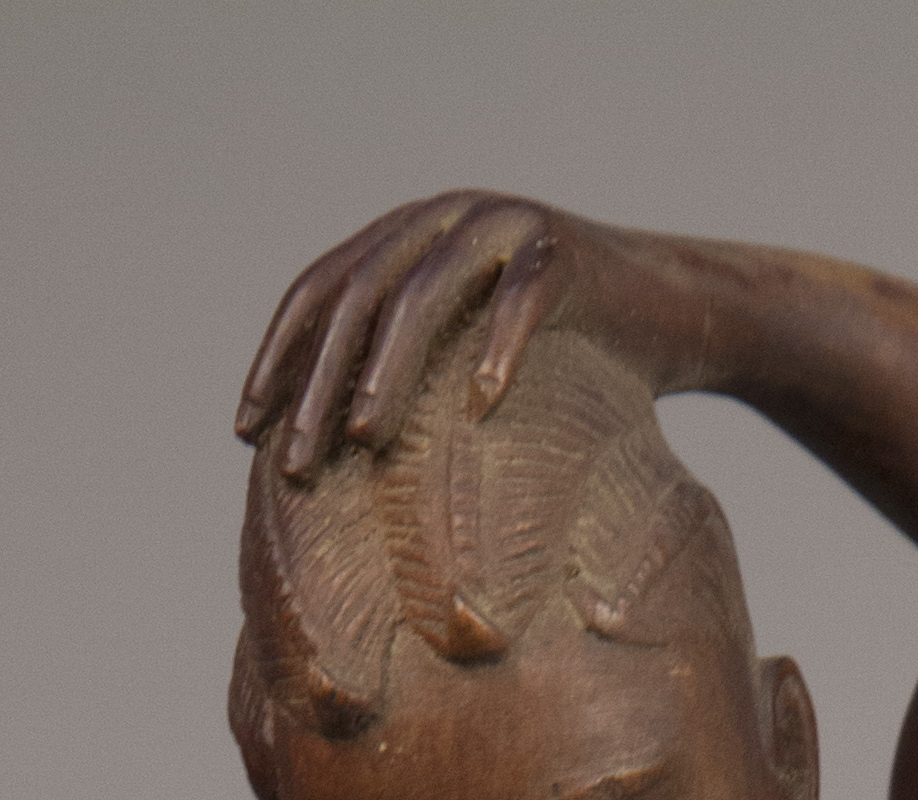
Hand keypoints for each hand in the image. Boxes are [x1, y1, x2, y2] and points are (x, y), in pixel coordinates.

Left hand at [237, 197, 694, 486]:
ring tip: (365, 439)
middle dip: (318, 382)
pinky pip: (520, 299)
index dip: (278, 358)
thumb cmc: (561, 359)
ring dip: (388, 368)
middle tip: (297, 462)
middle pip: (359, 295)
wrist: (671, 313)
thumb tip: (326, 459)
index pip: (320, 290)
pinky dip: (498, 349)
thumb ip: (406, 376)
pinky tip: (479, 407)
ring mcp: (505, 225)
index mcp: (407, 239)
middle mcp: (445, 219)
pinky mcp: (564, 250)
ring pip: (426, 293)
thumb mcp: (468, 364)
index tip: (246, 431)